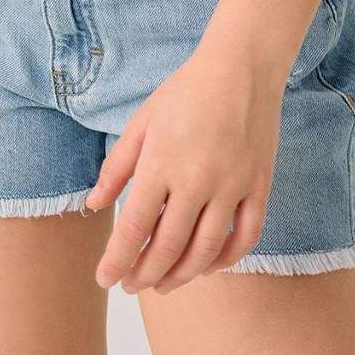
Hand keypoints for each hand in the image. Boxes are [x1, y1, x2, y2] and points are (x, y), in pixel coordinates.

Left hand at [84, 52, 278, 293]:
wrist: (241, 68)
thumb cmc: (184, 93)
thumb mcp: (141, 123)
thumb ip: (116, 168)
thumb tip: (94, 205)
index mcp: (161, 163)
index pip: (134, 227)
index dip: (117, 259)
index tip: (104, 279)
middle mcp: (197, 180)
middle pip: (168, 247)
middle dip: (144, 274)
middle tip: (130, 286)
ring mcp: (233, 186)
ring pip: (206, 250)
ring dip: (181, 275)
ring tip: (162, 285)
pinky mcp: (260, 186)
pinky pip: (245, 237)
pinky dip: (225, 260)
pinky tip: (206, 267)